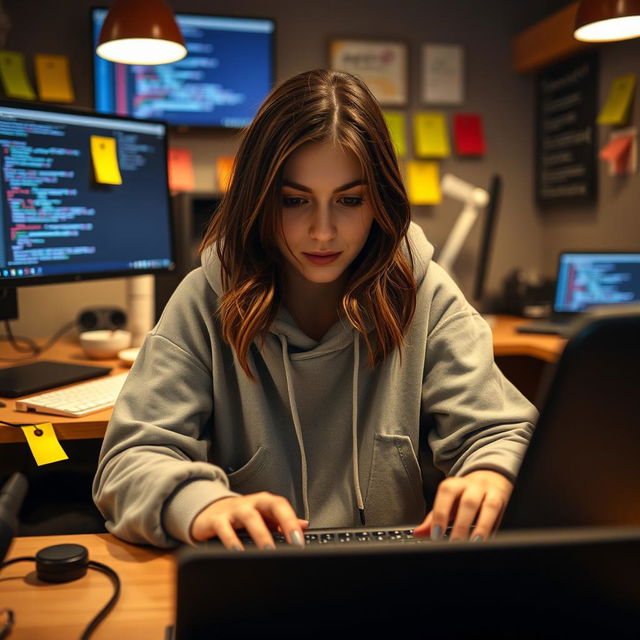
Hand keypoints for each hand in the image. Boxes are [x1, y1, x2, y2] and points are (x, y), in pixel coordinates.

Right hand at [190, 491, 307, 549]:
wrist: (209, 512)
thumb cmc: (241, 518)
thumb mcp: (263, 518)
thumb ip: (282, 522)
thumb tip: (304, 526)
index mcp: (264, 503)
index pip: (282, 506)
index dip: (292, 522)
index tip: (300, 541)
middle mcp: (251, 503)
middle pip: (270, 506)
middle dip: (283, 523)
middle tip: (292, 545)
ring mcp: (233, 510)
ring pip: (249, 517)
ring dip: (260, 534)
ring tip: (268, 552)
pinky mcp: (216, 520)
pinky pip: (224, 528)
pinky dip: (231, 541)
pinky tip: (238, 553)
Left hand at [413, 470, 512, 541]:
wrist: (488, 477)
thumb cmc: (463, 495)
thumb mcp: (447, 504)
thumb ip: (433, 519)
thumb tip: (417, 533)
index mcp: (453, 484)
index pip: (446, 494)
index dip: (441, 513)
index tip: (437, 535)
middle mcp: (471, 485)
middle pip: (468, 502)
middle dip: (461, 524)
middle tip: (455, 543)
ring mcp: (488, 491)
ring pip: (488, 506)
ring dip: (481, 527)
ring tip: (474, 543)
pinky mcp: (501, 498)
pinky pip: (500, 512)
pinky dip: (493, 526)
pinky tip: (487, 539)